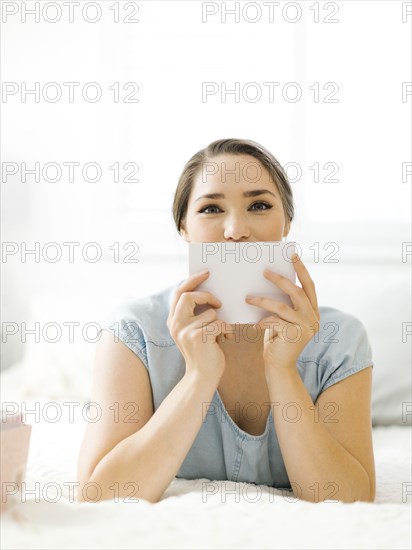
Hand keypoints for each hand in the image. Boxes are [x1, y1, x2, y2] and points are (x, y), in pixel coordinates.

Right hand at [167, 271, 231, 381]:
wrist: (202, 377)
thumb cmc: (204, 352)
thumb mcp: (195, 331)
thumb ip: (196, 314)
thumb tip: (211, 294)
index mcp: (173, 320)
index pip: (178, 293)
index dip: (191, 281)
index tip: (206, 273)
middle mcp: (175, 324)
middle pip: (188, 296)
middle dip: (207, 296)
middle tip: (219, 302)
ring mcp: (185, 331)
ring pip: (210, 313)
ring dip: (220, 323)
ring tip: (221, 335)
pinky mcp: (198, 337)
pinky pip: (219, 323)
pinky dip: (226, 331)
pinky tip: (225, 340)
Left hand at [245, 253, 319, 370]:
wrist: (279, 366)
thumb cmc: (277, 339)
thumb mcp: (283, 319)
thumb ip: (284, 303)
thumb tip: (269, 278)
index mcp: (313, 310)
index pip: (309, 285)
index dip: (302, 269)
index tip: (293, 254)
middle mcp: (314, 317)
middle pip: (297, 292)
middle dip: (280, 280)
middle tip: (264, 271)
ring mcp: (306, 327)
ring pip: (283, 306)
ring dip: (263, 300)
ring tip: (248, 297)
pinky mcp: (295, 336)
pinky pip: (275, 322)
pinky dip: (263, 321)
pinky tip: (254, 323)